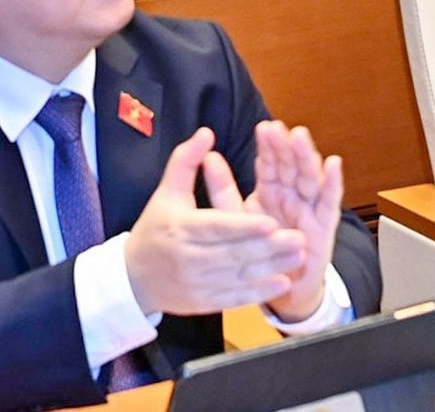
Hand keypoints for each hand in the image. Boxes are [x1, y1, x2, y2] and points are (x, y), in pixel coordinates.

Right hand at [122, 128, 307, 317]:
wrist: (134, 276)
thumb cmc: (156, 227)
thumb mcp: (166, 191)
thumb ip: (186, 160)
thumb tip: (207, 132)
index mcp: (180, 228)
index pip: (216, 227)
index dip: (244, 226)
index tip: (271, 221)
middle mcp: (187, 258)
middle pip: (232, 254)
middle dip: (268, 248)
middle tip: (300, 238)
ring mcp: (195, 284)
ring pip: (238, 277)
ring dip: (270, 269)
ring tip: (298, 258)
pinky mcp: (203, 302)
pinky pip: (234, 298)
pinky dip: (259, 293)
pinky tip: (281, 284)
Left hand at [236, 122, 344, 323]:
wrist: (280, 288)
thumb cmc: (258, 250)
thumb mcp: (235, 218)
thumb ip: (223, 188)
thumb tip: (207, 156)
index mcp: (270, 191)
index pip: (270, 164)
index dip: (267, 147)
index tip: (263, 128)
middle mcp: (291, 195)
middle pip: (290, 166)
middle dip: (285, 146)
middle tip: (278, 127)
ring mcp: (309, 209)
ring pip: (309, 177)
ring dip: (305, 156)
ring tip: (299, 137)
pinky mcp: (324, 226)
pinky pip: (329, 202)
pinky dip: (332, 183)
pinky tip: (332, 164)